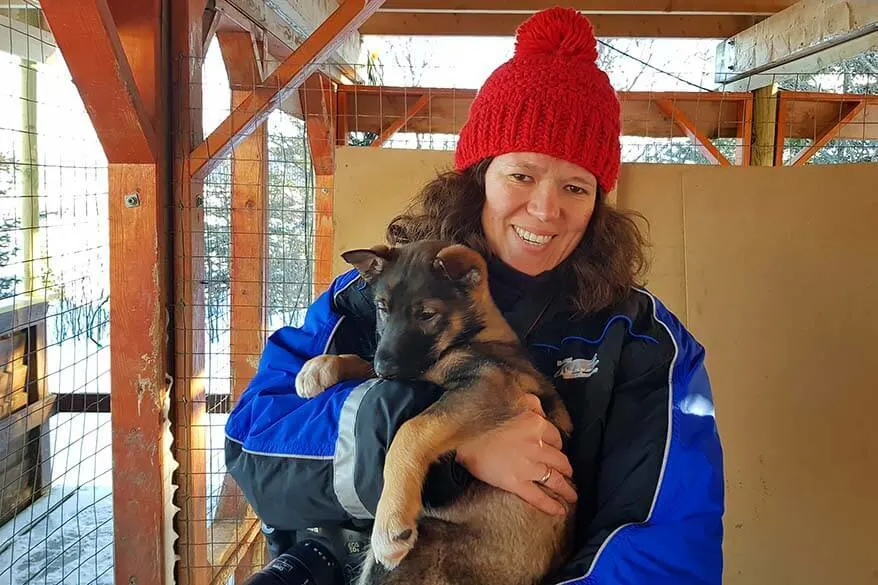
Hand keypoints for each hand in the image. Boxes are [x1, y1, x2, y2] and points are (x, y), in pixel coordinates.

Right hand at [455, 394, 576, 514]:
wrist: (462, 436)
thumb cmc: (483, 416)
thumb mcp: (510, 400)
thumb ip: (529, 402)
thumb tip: (540, 408)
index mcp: (536, 425)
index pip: (556, 437)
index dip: (557, 445)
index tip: (557, 450)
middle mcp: (537, 446)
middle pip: (560, 460)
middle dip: (567, 468)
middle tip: (569, 474)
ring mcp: (528, 467)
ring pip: (555, 479)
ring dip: (566, 489)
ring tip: (572, 496)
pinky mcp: (516, 483)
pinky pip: (538, 496)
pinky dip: (550, 505)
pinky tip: (559, 511)